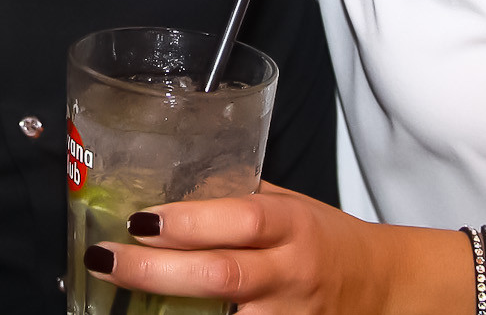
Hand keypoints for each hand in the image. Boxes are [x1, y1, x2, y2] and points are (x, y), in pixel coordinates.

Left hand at [89, 183, 387, 314]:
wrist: (381, 285)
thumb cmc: (324, 237)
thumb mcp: (287, 203)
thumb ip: (232, 197)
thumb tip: (164, 183)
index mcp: (291, 224)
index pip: (239, 220)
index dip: (188, 222)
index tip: (137, 220)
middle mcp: (291, 272)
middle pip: (220, 276)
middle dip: (155, 271)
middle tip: (104, 260)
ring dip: (170, 313)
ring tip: (117, 300)